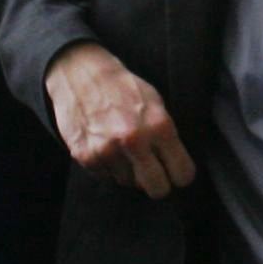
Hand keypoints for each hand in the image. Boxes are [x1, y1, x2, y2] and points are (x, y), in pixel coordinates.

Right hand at [45, 41, 197, 199]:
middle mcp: (134, 141)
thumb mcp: (156, 103)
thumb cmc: (122, 87)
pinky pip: (106, 177)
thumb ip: (166, 135)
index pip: (182, 173)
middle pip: (158, 189)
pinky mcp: (86, 156)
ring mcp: (108, 150)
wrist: (80, 74)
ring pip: (129, 183)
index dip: (180, 175)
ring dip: (128, 171)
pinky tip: (105, 146)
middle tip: (152, 173)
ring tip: (122, 148)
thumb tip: (174, 164)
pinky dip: (107, 166)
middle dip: (158, 184)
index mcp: (159, 126)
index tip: (175, 172)